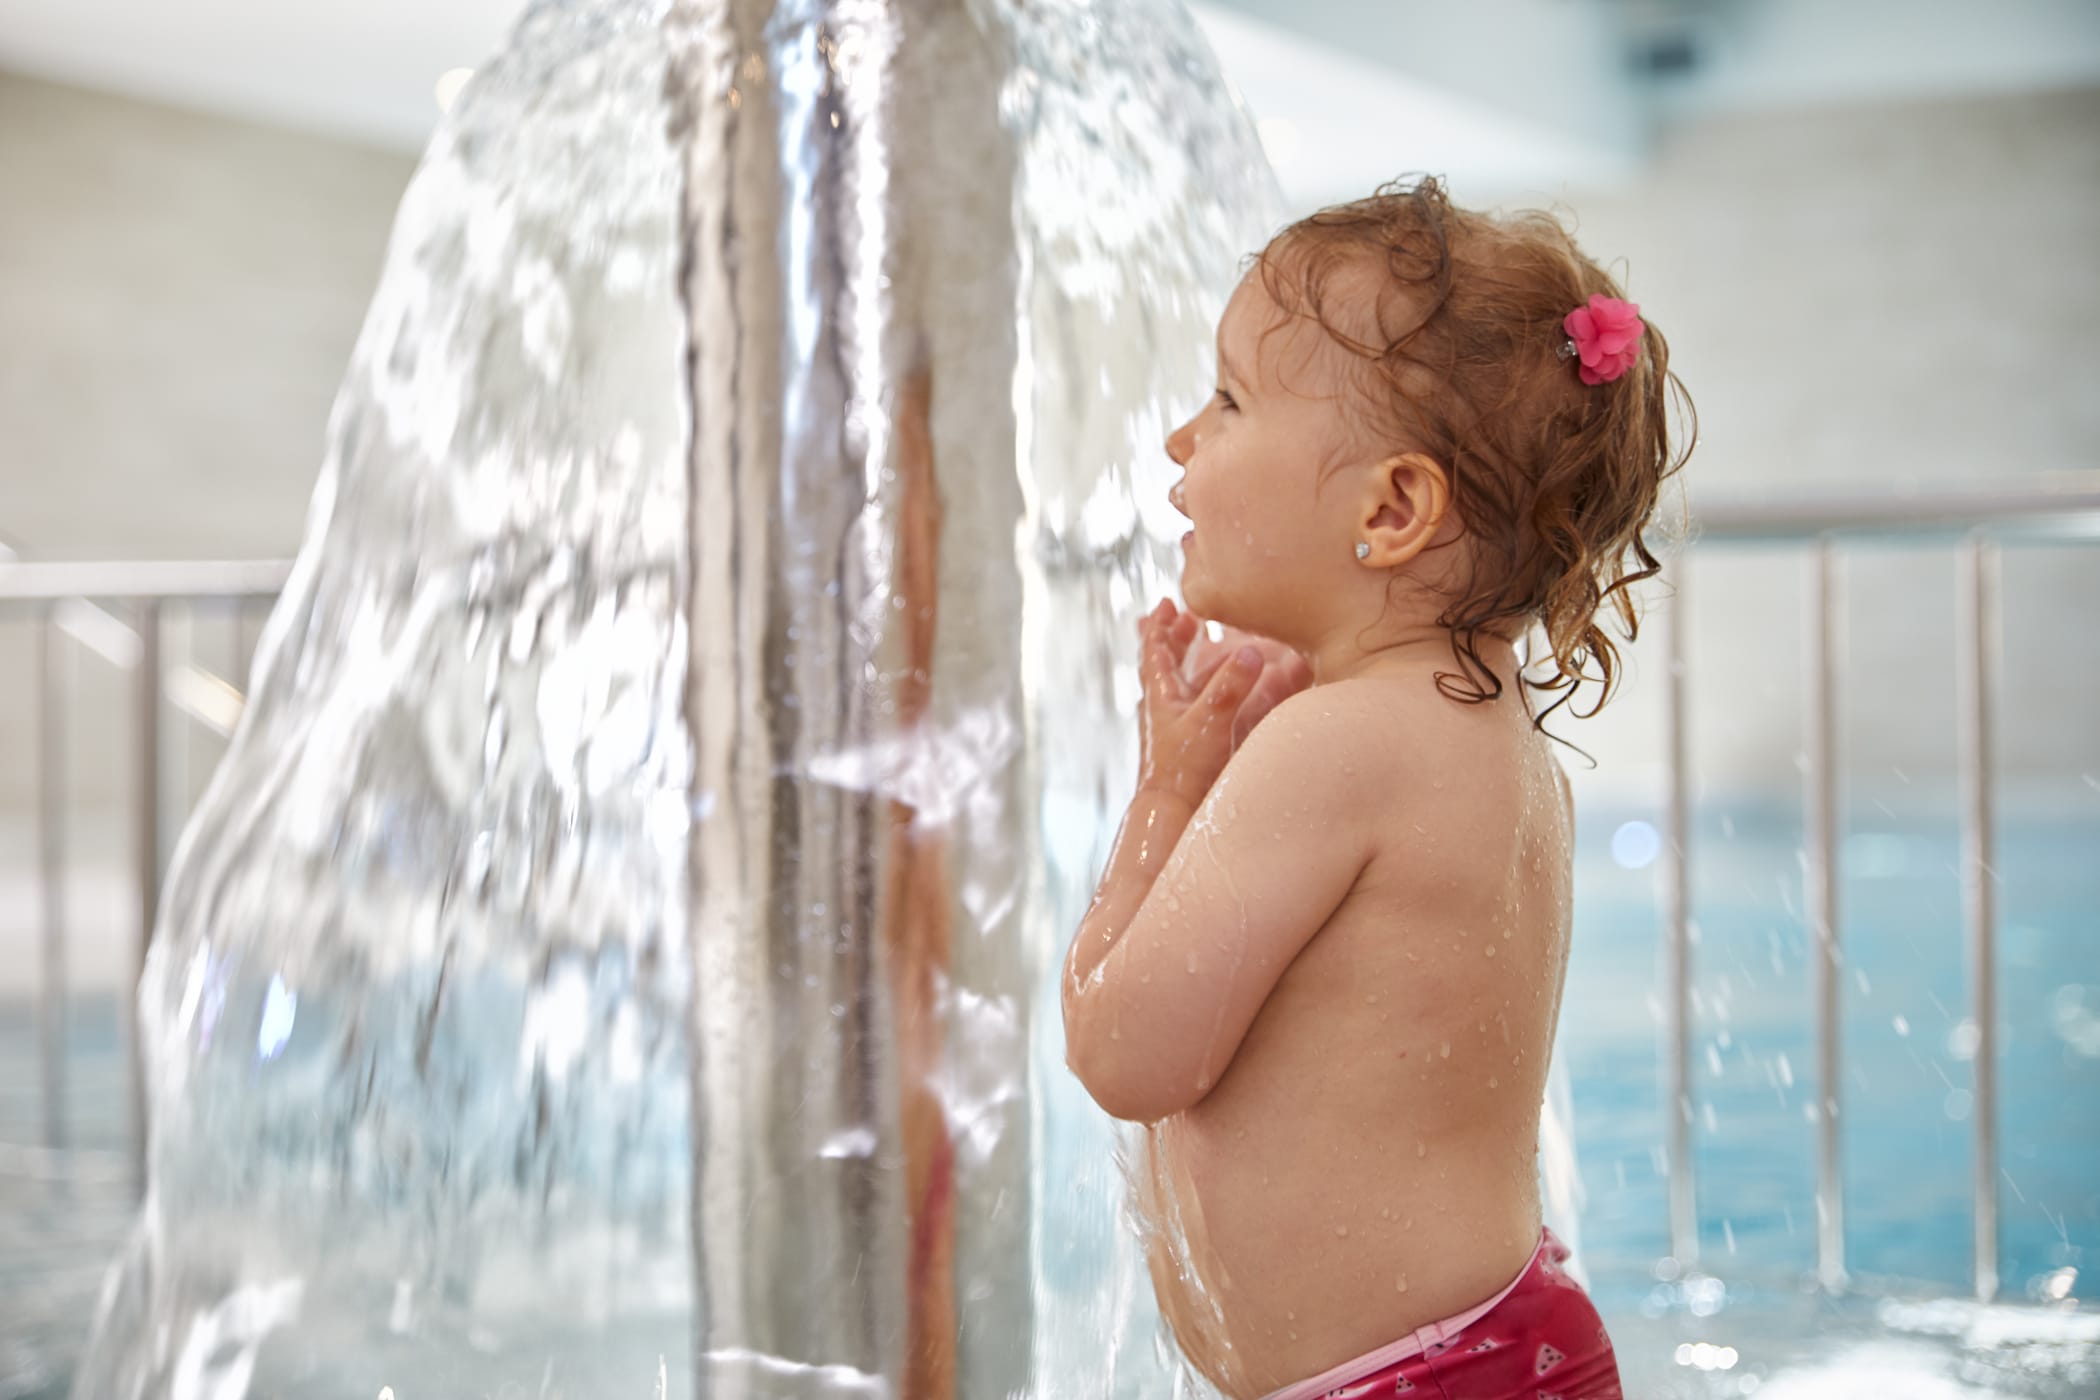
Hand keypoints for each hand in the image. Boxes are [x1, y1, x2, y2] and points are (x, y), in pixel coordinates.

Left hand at [1135, 599, 1311, 803]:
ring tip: (1208, 647)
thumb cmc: (1185, 770)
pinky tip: (1226, 693)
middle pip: (1166, 664)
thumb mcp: (1210, 720)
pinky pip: (1201, 708)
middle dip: (1176, 640)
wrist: (1174, 815)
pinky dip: (1214, 692)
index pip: (1155, 650)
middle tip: (1188, 620)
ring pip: (1183, 685)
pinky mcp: (1192, 745)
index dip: (1161, 625)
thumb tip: (1250, 650)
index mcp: (1161, 696)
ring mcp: (1177, 727)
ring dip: (1196, 664)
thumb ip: (1231, 685)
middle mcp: (1166, 708)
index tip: (1168, 604)